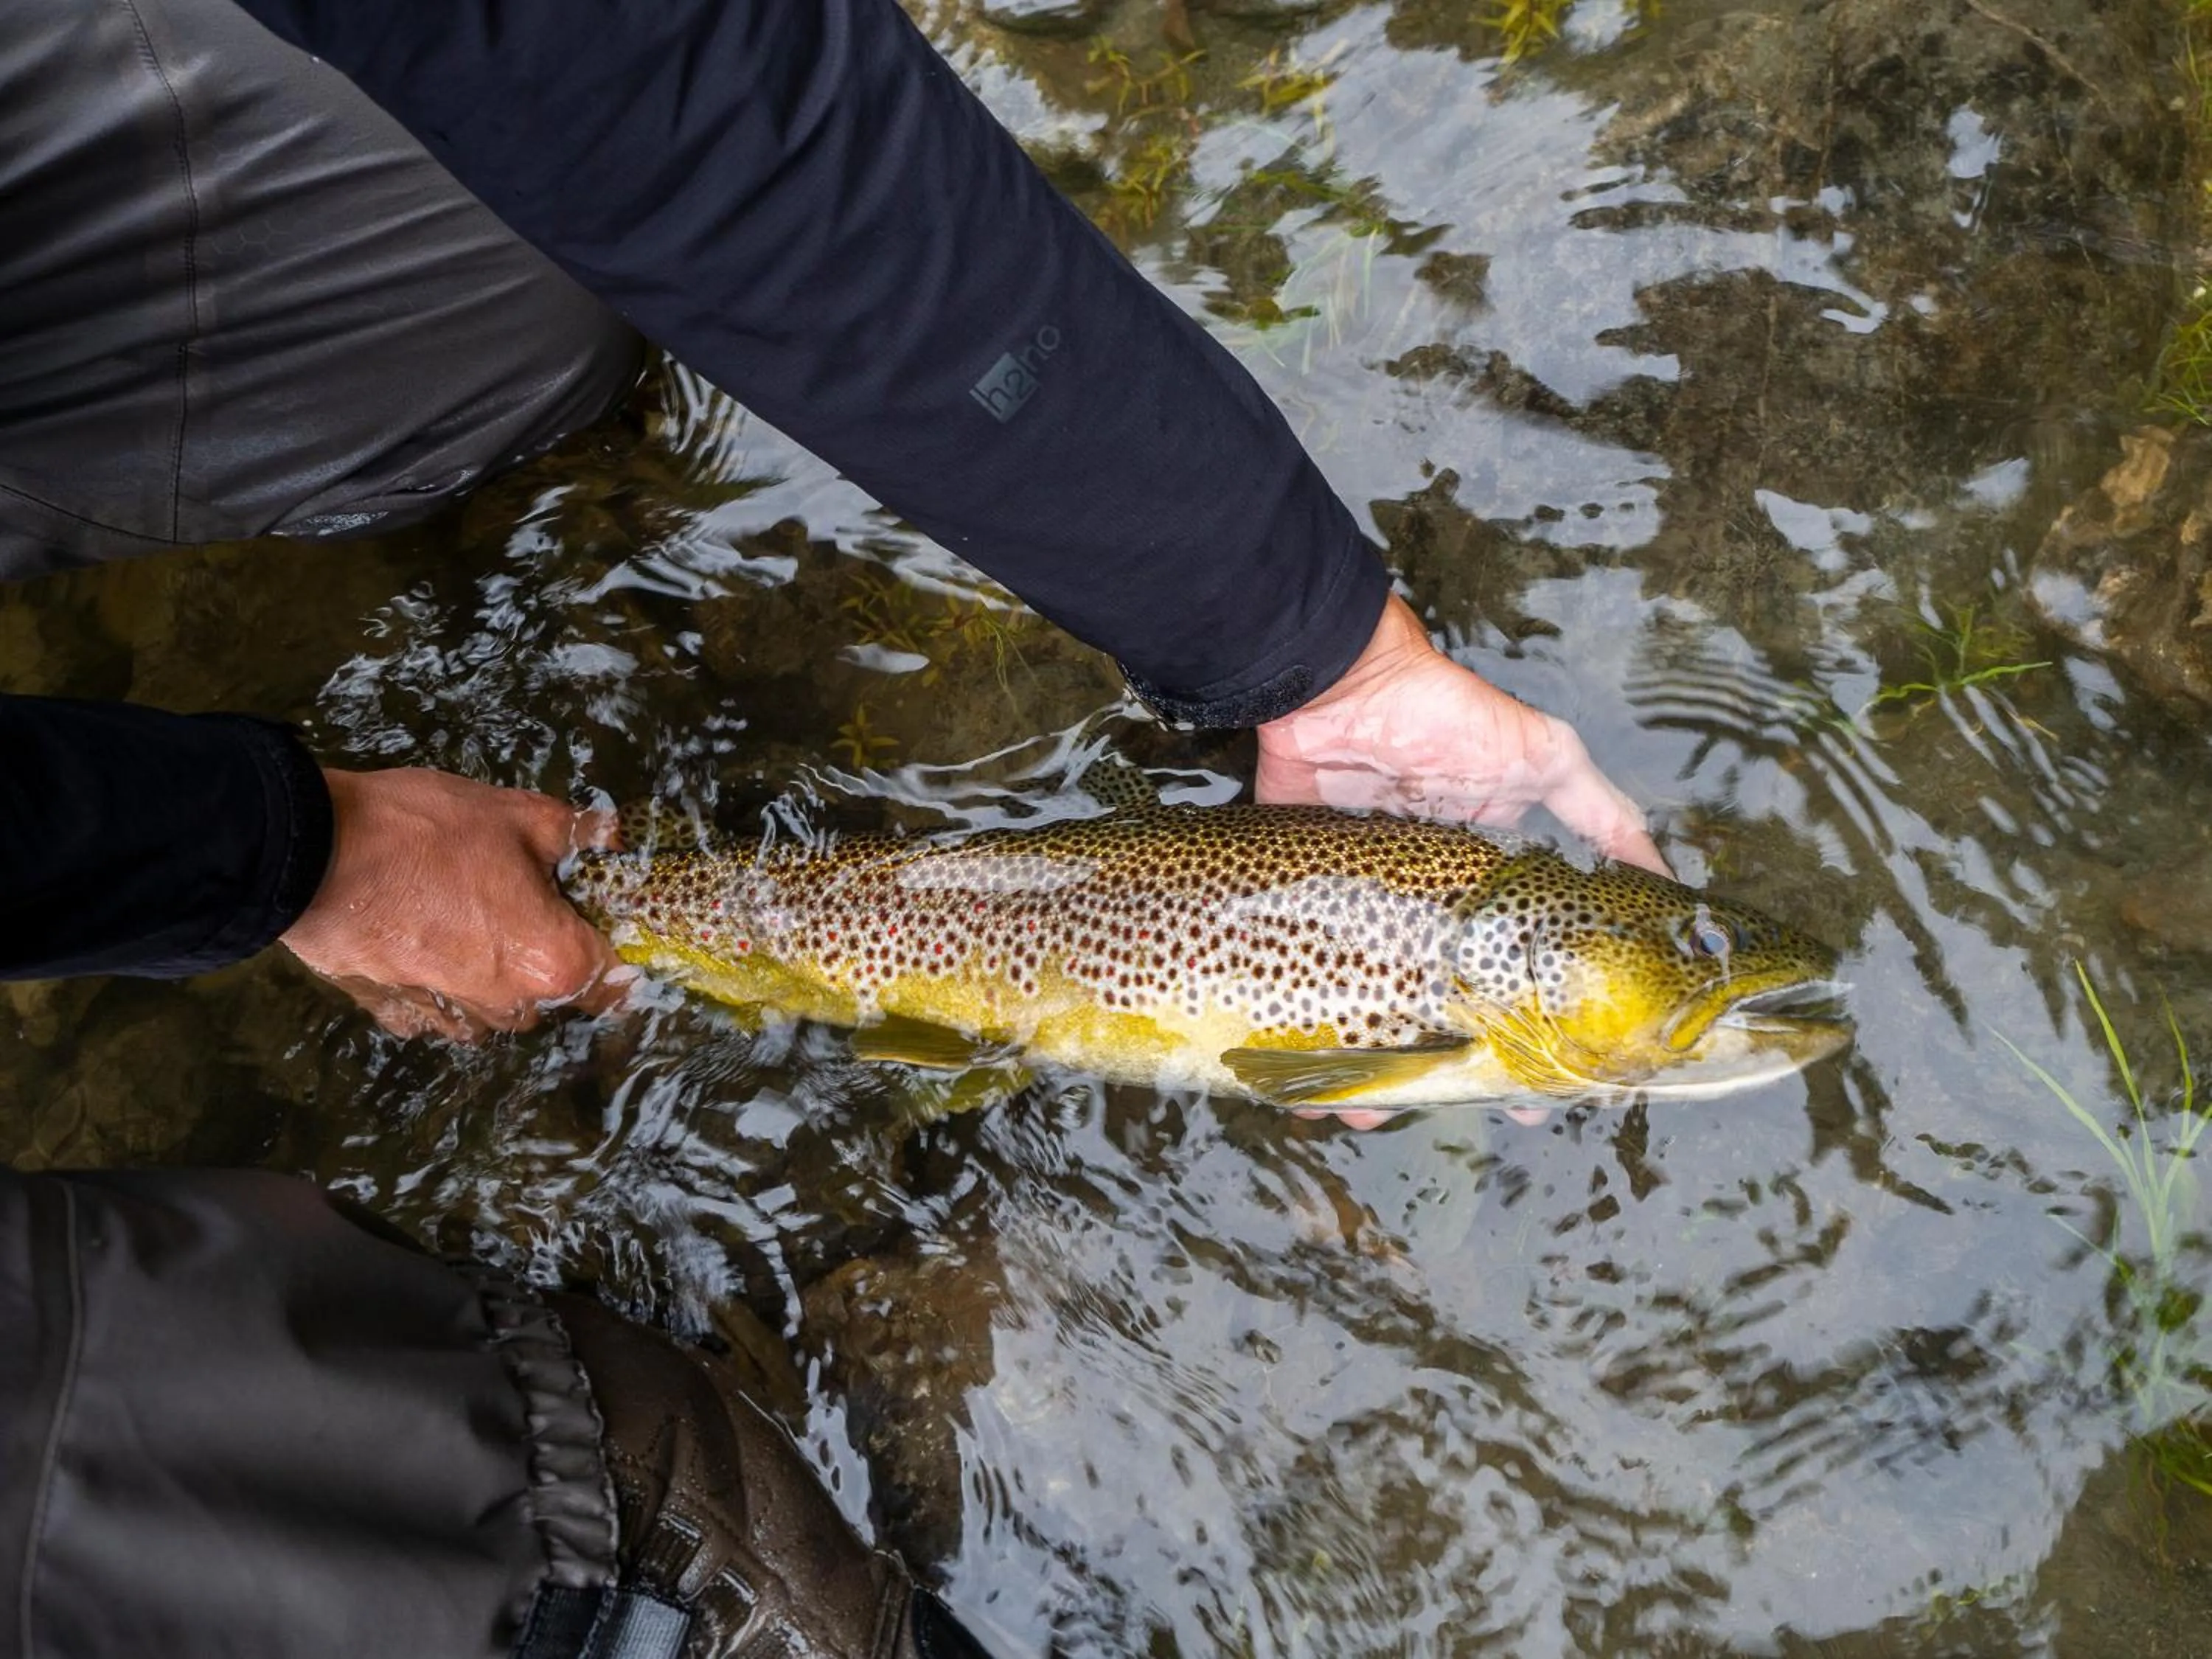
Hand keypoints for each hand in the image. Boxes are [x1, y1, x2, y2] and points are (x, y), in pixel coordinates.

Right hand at [280, 768, 622, 1040]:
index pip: (614, 984)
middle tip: (527, 902)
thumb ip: (578, 833)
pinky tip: (424, 938)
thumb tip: (615, 835)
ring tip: (470, 915)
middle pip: (551, 996)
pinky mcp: (394, 1010)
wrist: (312, 854)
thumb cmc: (424, 832)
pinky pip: (435, 1010)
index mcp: (551, 961)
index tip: (605, 931)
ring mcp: (446, 1014)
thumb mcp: (518, 814)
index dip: (619, 957)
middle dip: (548, 957)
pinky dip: (438, 983)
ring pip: (493, 1009)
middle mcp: (505, 1002)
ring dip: (494, 975)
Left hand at [1258, 595, 1668, 1128]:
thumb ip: (1604, 815)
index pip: (1504, 967)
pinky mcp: (1297, 887)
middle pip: (1428, 1001)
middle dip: (1437, 1066)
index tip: (1538, 1092)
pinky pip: (1294, 969)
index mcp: (1477, 878)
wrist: (1344, 683)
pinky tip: (1299, 1080)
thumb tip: (1664, 879)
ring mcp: (1357, 899)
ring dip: (1363, 1064)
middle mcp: (1419, 898)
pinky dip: (1294, 1028)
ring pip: (1361, 1003)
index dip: (1522, 1029)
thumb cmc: (1450, 717)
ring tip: (1362, 1109)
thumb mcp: (1547, 758)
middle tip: (1443, 1108)